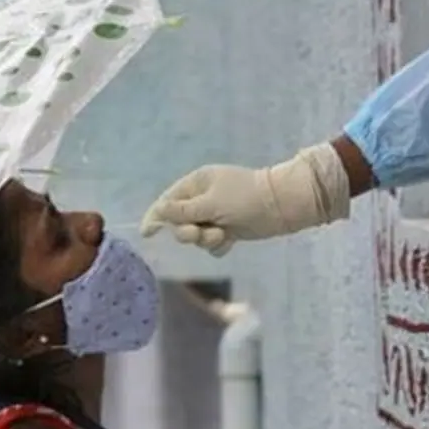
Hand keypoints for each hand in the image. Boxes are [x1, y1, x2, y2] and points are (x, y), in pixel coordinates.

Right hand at [139, 142, 351, 255]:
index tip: (147, 234)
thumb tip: (157, 211)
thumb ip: (182, 210)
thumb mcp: (209, 204)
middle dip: (188, 232)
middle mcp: (203, 198)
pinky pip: (212, 242)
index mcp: (196, 183)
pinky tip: (230, 240)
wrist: (281, 206)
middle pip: (179, 221)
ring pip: (196, 235)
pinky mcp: (228, 228)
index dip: (156, 217)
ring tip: (221, 235)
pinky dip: (218, 244)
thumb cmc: (245, 199)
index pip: (167, 201)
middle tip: (199, 233)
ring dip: (206, 239)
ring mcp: (216, 214)